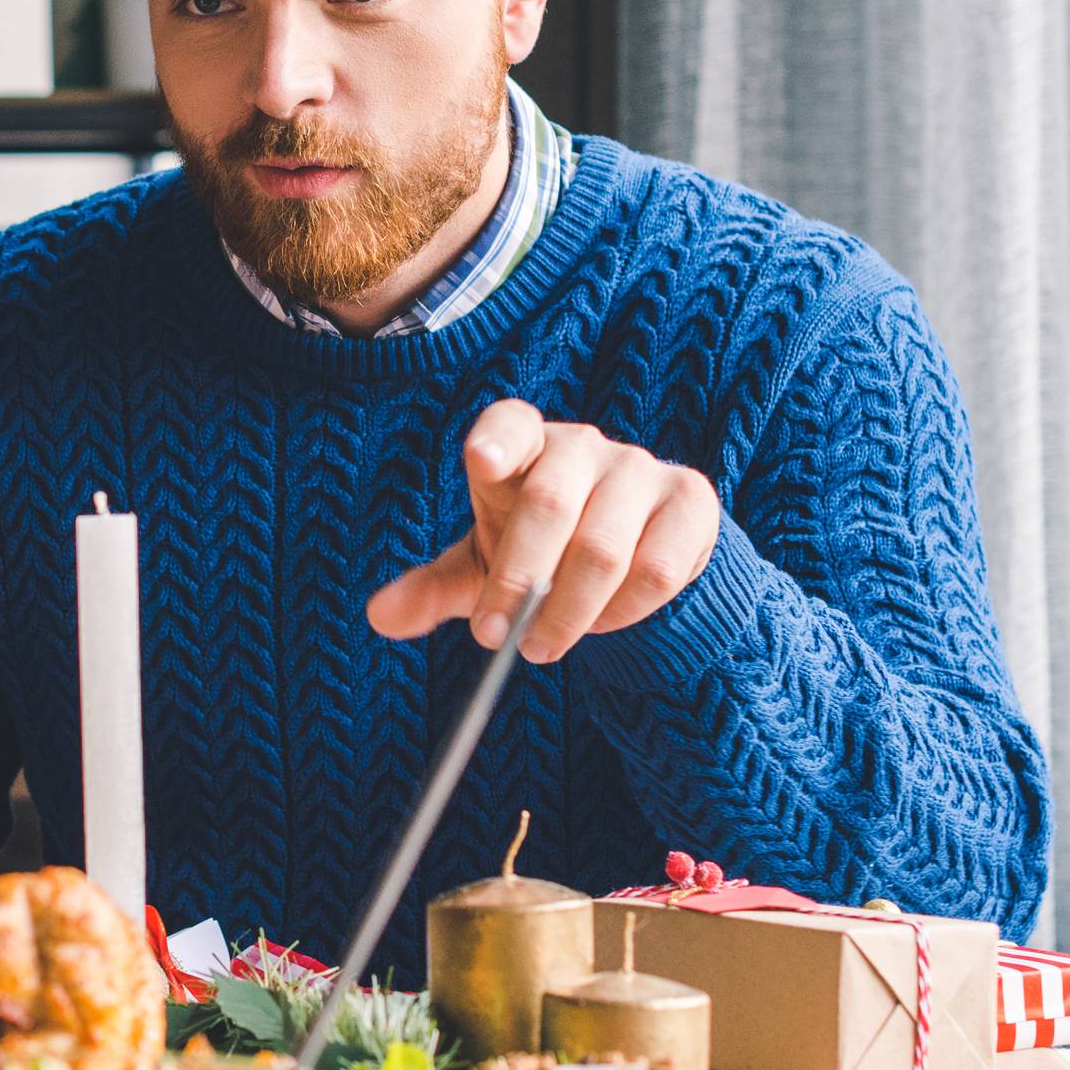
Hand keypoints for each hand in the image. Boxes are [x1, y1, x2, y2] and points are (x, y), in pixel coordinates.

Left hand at [367, 400, 720, 662]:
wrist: (631, 552)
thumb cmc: (539, 549)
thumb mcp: (482, 566)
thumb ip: (434, 588)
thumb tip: (380, 616)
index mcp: (522, 445)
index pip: (509, 424)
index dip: (498, 439)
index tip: (482, 463)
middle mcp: (581, 445)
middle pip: (551, 503)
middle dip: (521, 580)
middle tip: (499, 639)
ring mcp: (640, 468)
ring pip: (604, 549)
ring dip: (569, 613)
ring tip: (545, 644)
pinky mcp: (689, 500)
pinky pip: (657, 568)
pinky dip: (625, 611)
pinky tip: (606, 622)